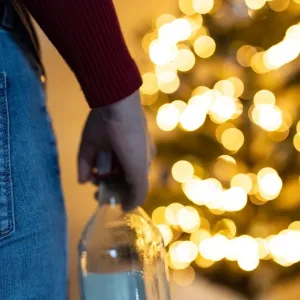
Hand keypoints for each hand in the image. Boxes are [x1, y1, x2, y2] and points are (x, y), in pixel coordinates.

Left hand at [78, 91, 152, 209]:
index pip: (130, 182)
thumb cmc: (133, 141)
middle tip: (99, 195)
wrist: (116, 109)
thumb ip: (137, 192)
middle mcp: (122, 155)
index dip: (122, 193)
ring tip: (96, 180)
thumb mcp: (139, 169)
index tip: (114, 202)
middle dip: (107, 188)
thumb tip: (126, 209)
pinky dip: (85, 171)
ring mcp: (106, 150)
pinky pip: (86, 162)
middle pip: (114, 178)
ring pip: (100, 172)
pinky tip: (89, 176)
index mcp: (139, 159)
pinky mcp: (90, 144)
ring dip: (98, 179)